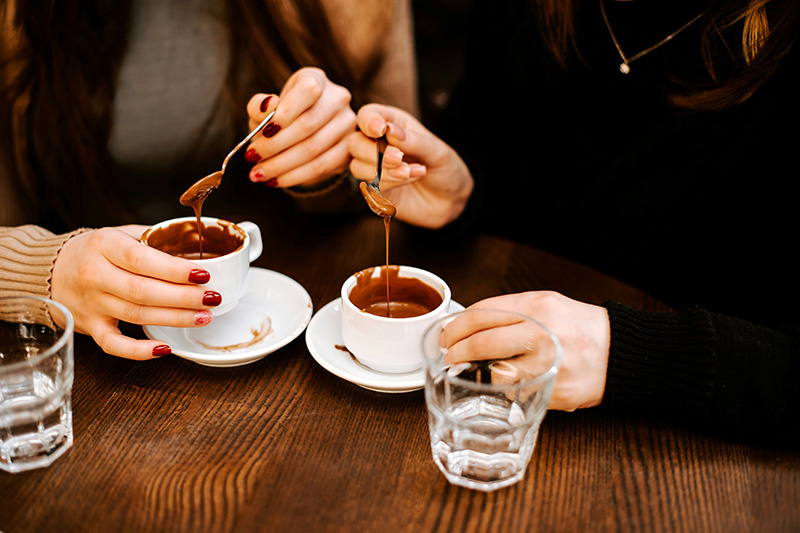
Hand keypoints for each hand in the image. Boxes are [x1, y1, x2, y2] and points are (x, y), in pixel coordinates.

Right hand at [50, 226, 220, 359]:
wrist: (50, 270)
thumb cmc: (93, 251)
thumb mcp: (119, 233)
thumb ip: (154, 238)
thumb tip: (196, 243)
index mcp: (104, 246)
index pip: (141, 259)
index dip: (174, 269)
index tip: (202, 274)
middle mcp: (94, 275)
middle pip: (143, 290)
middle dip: (183, 297)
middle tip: (212, 298)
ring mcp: (91, 304)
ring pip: (137, 315)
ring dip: (174, 319)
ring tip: (204, 317)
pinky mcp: (90, 327)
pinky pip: (114, 345)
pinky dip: (139, 351)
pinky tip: (165, 348)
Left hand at [245, 67, 355, 187]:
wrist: (304, 134)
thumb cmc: (281, 118)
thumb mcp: (265, 108)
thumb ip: (259, 106)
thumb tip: (267, 106)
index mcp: (316, 79)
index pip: (308, 90)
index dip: (286, 111)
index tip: (264, 131)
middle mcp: (337, 99)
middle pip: (308, 125)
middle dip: (274, 145)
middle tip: (252, 158)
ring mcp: (347, 124)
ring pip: (313, 149)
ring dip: (281, 165)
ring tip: (258, 174)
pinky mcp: (348, 149)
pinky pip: (321, 167)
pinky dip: (294, 176)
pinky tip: (275, 180)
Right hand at [348, 103, 472, 227]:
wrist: (450, 200)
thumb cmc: (445, 168)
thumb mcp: (437, 151)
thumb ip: (414, 141)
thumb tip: (389, 130)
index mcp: (392, 123)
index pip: (367, 115)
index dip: (368, 121)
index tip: (380, 130)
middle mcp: (378, 143)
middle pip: (355, 143)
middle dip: (373, 152)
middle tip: (399, 158)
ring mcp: (374, 167)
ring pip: (358, 166)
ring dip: (384, 171)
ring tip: (412, 172)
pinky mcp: (375, 189)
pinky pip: (369, 186)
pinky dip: (389, 183)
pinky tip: (410, 179)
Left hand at [440, 291, 610, 410]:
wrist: (619, 351)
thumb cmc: (577, 328)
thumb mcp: (546, 305)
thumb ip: (511, 312)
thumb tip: (468, 324)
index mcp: (538, 306)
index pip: (483, 313)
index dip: (458, 325)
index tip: (447, 334)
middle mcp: (543, 332)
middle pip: (483, 341)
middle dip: (458, 351)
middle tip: (450, 356)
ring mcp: (549, 363)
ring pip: (496, 370)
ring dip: (479, 372)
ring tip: (473, 370)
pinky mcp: (554, 390)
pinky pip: (517, 392)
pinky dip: (506, 388)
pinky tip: (507, 382)